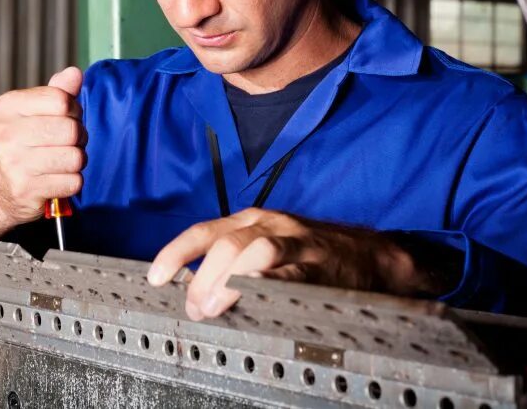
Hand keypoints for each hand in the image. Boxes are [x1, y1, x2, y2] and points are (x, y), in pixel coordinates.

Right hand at [0, 67, 86, 237]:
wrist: (0, 189)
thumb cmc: (25, 143)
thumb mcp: (35, 112)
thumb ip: (58, 92)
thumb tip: (75, 73)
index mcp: (7, 107)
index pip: (61, 100)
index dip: (73, 109)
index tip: (66, 118)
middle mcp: (5, 133)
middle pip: (71, 130)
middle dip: (79, 137)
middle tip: (68, 143)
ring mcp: (14, 163)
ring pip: (75, 157)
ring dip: (77, 160)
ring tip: (62, 160)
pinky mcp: (26, 190)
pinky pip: (73, 182)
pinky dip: (72, 182)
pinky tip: (56, 178)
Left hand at [146, 208, 456, 319]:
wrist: (372, 256)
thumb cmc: (312, 254)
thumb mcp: (268, 243)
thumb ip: (233, 259)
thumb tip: (193, 289)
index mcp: (253, 220)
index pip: (205, 231)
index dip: (176, 253)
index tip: (155, 277)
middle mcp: (272, 226)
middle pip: (226, 243)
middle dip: (203, 276)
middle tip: (194, 307)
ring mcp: (297, 245)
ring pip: (256, 251)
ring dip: (229, 280)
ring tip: (215, 307)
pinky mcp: (321, 268)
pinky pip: (292, 275)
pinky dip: (269, 287)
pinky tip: (255, 302)